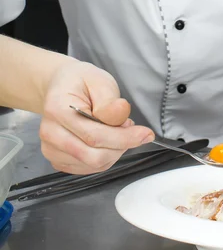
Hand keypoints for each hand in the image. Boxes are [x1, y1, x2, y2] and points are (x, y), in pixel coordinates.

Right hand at [39, 60, 153, 173]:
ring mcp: (51, 149)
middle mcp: (50, 133)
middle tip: (129, 126)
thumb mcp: (99, 81)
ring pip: (94, 164)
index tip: (145, 134)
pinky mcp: (57, 160)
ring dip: (114, 150)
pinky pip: (89, 168)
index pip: (94, 135)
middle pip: (94, 156)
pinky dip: (105, 156)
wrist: (62, 86)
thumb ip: (109, 101)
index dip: (124, 138)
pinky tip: (107, 139)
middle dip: (121, 145)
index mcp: (57, 109)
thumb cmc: (81, 82)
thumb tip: (120, 114)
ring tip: (116, 128)